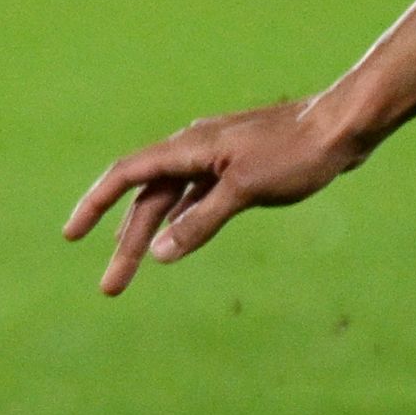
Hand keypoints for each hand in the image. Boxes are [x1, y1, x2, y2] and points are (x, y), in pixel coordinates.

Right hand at [65, 97, 359, 293]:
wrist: (343, 126)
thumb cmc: (296, 153)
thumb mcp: (245, 190)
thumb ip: (201, 222)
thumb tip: (160, 253)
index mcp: (189, 148)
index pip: (126, 174)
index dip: (95, 204)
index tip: (72, 235)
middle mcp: (195, 149)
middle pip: (146, 198)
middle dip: (125, 242)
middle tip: (111, 288)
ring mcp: (216, 158)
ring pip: (170, 199)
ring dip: (151, 234)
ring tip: (134, 271)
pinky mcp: (237, 167)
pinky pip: (195, 197)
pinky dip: (181, 220)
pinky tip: (176, 240)